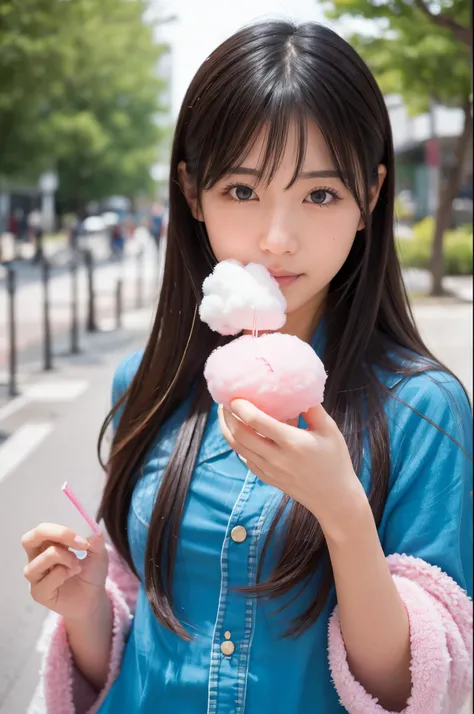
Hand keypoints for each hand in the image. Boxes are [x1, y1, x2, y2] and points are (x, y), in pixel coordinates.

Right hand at [21, 523, 108, 620]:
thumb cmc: (91, 572)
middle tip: (79, 543)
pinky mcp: (38, 592)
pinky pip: (46, 580)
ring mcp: (36, 576)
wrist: (94, 598)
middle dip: (57, 535)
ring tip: (77, 566)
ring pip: (42, 559)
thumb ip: (96, 539)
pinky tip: (71, 576)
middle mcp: (37, 557)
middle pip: (29, 539)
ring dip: (65, 558)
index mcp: (47, 544)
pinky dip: (62, 575)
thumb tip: (93, 529)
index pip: (43, 530)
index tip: (83, 538)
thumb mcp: (99, 552)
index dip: (62, 529)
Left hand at [218, 399, 368, 535]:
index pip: (257, 422)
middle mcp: (276, 457)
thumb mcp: (329, 430)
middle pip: (239, 435)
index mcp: (292, 442)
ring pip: (237, 447)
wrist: (333, 498)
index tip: (234, 394)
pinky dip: (237, 443)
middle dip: (227, 416)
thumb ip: (312, 408)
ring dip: (227, 429)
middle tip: (224, 400)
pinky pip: (244, 458)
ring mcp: (268, 470)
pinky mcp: (266, 477)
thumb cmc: (335, 460)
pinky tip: (237, 431)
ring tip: (224, 413)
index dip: (241, 407)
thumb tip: (297, 387)